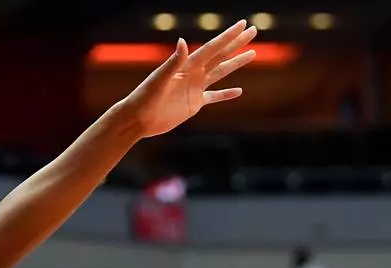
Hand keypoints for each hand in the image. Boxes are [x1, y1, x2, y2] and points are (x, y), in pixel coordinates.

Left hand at [119, 20, 258, 138]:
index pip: (212, 48)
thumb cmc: (144, 98)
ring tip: (252, 53)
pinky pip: (214, 97)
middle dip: (237, 43)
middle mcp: (193, 74)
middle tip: (254, 30)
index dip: (228, 36)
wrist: (137, 119)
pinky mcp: (193, 104)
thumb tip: (183, 41)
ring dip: (236, 63)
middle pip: (220, 55)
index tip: (243, 24)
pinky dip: (226, 94)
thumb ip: (173, 62)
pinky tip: (239, 91)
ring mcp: (194, 88)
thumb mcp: (159, 79)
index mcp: (186, 66)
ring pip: (220, 72)